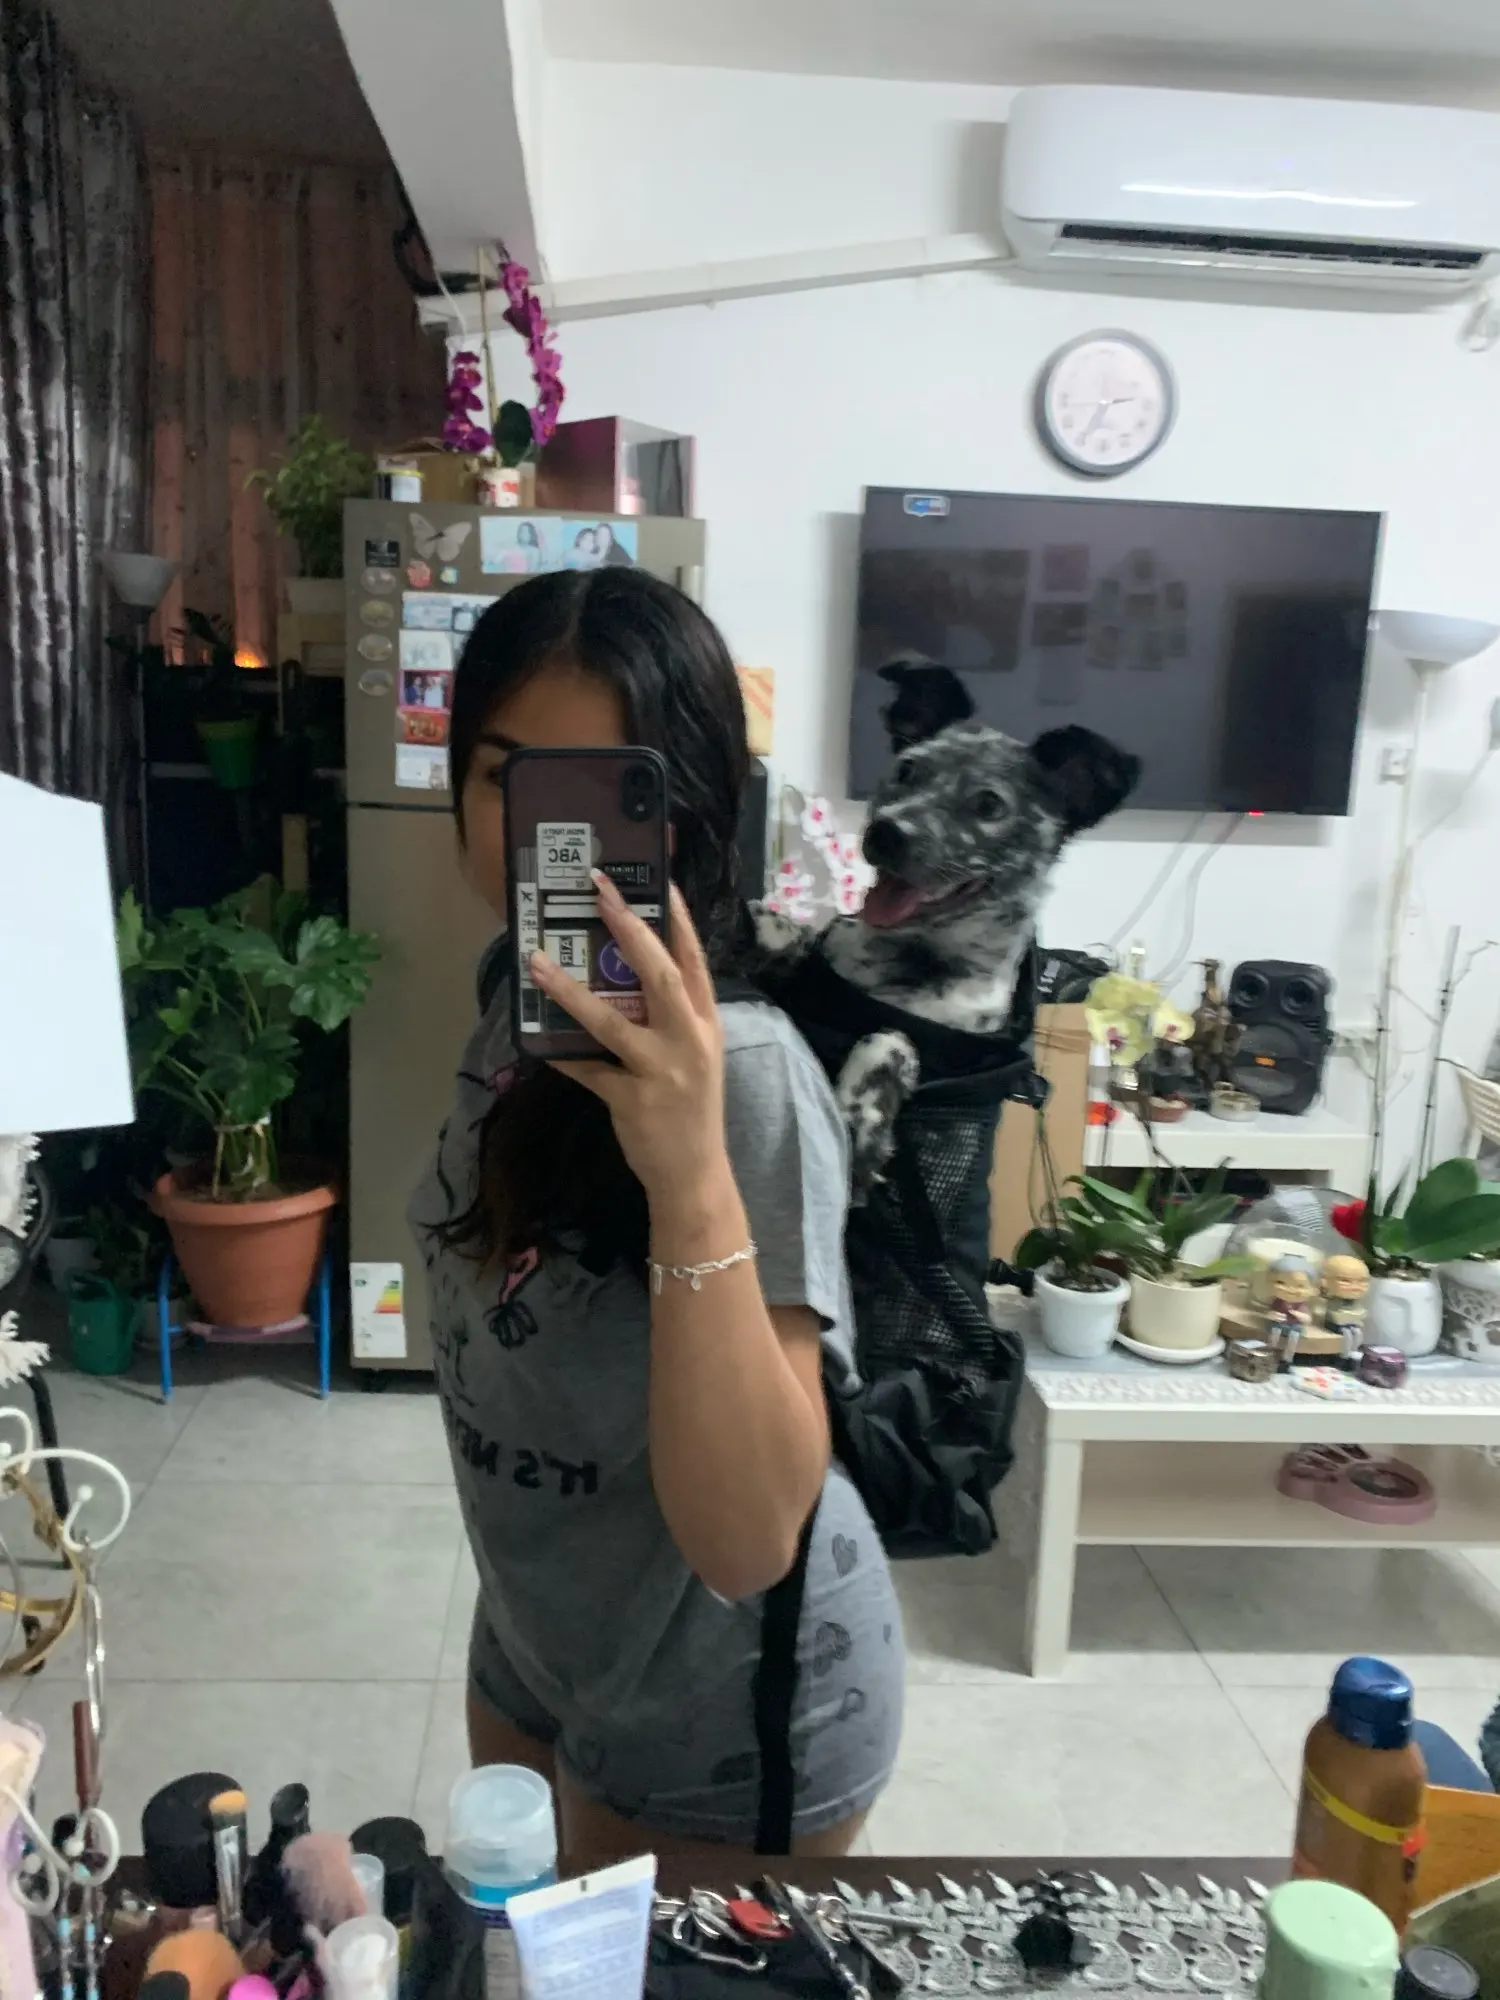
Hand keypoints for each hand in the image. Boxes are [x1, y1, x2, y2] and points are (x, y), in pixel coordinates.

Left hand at [528, 873, 731, 1217]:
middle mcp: (688, 1039)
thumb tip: (629, 978)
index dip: (678, 919)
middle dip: (627, 928)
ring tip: (537, 961)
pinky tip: (537, 1043)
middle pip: (656, 973)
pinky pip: (586, 1069)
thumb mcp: (697, 1055)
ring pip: (611, 1019)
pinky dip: (561, 1055)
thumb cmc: (691, 1109)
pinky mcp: (631, 1098)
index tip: (661, 882)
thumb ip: (673, 1017)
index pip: (694, 960)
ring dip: (569, 989)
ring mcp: (661, 1069)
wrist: (694, 1174)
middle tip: (599, 892)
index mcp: (705, 1023)